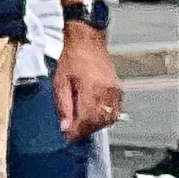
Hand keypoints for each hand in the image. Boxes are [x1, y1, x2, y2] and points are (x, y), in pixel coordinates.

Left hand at [52, 25, 122, 141]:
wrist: (87, 40)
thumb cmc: (72, 57)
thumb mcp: (60, 80)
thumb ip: (63, 105)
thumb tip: (64, 125)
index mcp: (91, 88)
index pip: (86, 119)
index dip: (77, 131)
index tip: (68, 137)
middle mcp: (107, 91)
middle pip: (99, 121)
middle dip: (85, 130)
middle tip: (72, 132)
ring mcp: (115, 91)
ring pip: (109, 119)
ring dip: (95, 125)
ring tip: (80, 124)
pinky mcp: (119, 90)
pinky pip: (115, 111)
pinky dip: (104, 118)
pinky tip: (93, 116)